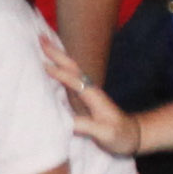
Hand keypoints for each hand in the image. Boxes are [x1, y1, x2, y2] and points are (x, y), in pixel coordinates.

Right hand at [38, 34, 148, 154]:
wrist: (132, 135)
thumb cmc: (120, 135)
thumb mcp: (105, 134)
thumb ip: (87, 127)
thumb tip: (65, 122)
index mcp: (93, 96)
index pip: (74, 81)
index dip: (59, 74)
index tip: (43, 65)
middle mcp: (90, 89)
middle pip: (72, 67)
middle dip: (56, 53)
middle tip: (40, 38)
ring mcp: (87, 91)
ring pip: (70, 68)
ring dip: (57, 55)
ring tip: (42, 43)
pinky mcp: (84, 96)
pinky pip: (69, 76)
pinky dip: (59, 66)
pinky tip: (51, 63)